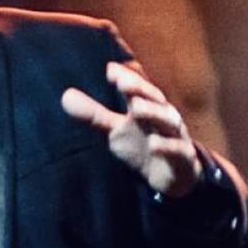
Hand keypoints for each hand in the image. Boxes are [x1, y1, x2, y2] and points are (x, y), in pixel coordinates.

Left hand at [62, 63, 201, 198]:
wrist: (173, 176)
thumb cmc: (143, 145)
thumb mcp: (116, 130)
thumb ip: (94, 114)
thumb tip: (65, 96)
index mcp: (148, 106)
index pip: (138, 88)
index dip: (127, 78)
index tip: (110, 70)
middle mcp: (163, 117)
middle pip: (154, 99)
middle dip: (140, 89)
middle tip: (122, 83)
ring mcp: (176, 136)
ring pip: (168, 121)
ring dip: (154, 112)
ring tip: (137, 108)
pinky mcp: (183, 158)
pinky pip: (178, 150)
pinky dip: (167, 146)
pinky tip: (154, 145)